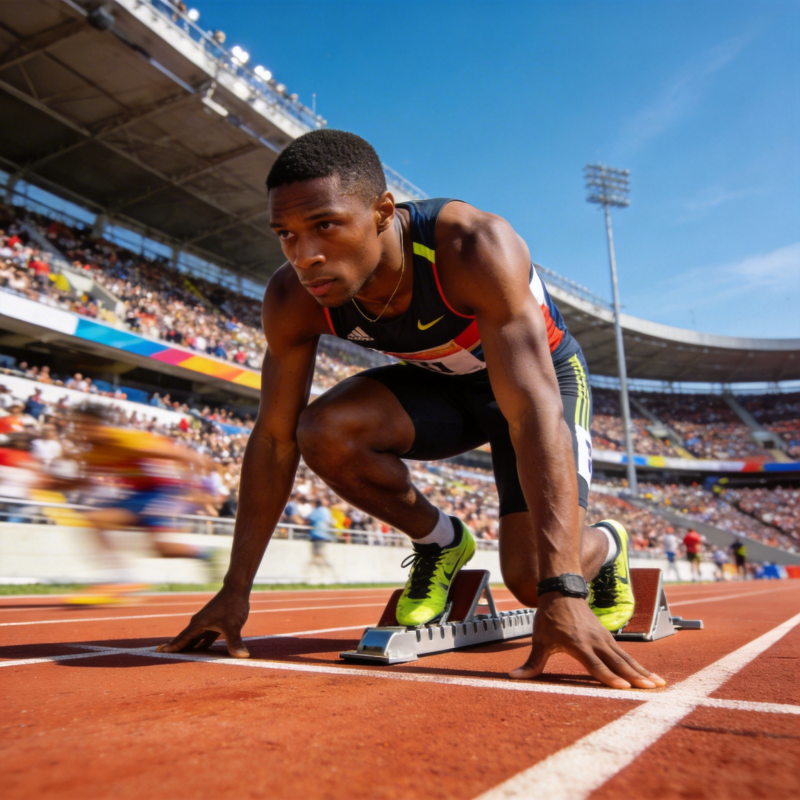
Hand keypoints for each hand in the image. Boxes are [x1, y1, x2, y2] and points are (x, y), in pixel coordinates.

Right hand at [156, 587, 250, 657]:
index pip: (182, 639)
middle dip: (178, 650)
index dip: (172, 647)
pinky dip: (202, 644)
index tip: (159, 652)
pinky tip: (203, 652)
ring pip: (196, 639)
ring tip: (183, 660)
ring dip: (190, 648)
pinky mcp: (215, 622)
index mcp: (198, 625)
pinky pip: (205, 637)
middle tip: (166, 661)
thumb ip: (235, 643)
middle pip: (186, 640)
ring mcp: (207, 623)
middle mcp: (199, 624)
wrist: (237, 588)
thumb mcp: (233, 627)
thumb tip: (243, 657)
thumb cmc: (232, 605)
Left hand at [509, 593, 665, 689]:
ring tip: (659, 684)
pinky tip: (651, 676)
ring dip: (643, 672)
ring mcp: (604, 639)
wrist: (562, 591)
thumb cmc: (549, 618)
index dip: (608, 676)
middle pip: (617, 662)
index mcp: (578, 645)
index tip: (623, 687)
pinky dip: (639, 665)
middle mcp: (595, 642)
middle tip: (651, 689)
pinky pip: (626, 654)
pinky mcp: (608, 637)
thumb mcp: (539, 640)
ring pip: (626, 658)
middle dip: (635, 677)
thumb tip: (513, 677)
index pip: (595, 664)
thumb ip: (532, 663)